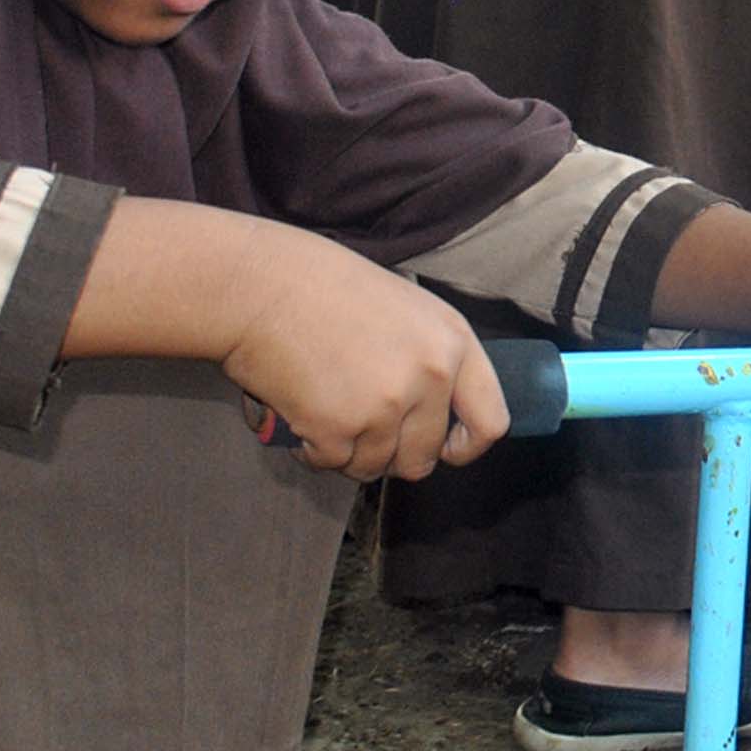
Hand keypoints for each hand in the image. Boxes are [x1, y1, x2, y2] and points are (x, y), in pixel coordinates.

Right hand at [221, 233, 508, 480]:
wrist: (259, 284)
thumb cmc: (323, 286)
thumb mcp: (406, 309)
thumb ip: (429, 358)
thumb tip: (434, 410)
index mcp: (453, 342)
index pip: (491, 422)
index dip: (466, 446)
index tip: (443, 449)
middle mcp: (430, 377)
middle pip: (424, 457)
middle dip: (391, 454)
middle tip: (359, 428)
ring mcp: (386, 406)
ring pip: (375, 466)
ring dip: (348, 451)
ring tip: (324, 410)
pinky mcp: (339, 429)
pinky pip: (333, 464)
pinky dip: (312, 451)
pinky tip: (299, 416)